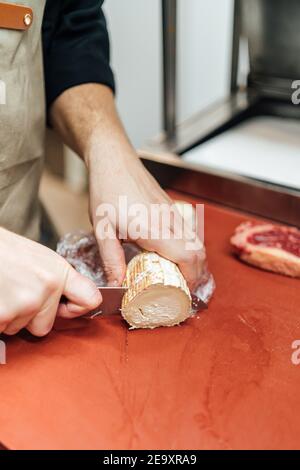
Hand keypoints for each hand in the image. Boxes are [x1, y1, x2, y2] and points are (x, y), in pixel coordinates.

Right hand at [0, 228, 100, 335]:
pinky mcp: (2, 315)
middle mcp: (46, 289)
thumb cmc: (4, 250)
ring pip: (17, 329)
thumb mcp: (38, 258)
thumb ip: (57, 281)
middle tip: (12, 292)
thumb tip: (69, 305)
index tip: (65, 308)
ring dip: (7, 316)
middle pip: (44, 327)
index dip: (76, 309)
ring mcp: (23, 304)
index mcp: (59, 272)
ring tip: (1, 289)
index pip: (90, 299)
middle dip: (27, 318)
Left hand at [88, 150, 205, 291]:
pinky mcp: (171, 207)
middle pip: (198, 252)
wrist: (114, 160)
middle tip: (182, 290)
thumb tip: (118, 285)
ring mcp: (173, 212)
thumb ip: (112, 260)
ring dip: (195, 261)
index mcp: (154, 229)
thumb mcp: (102, 229)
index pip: (187, 257)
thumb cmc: (107, 190)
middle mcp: (170, 221)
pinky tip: (175, 254)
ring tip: (180, 276)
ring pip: (197, 241)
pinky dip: (190, 248)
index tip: (182, 293)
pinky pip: (189, 231)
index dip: (190, 278)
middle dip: (196, 274)